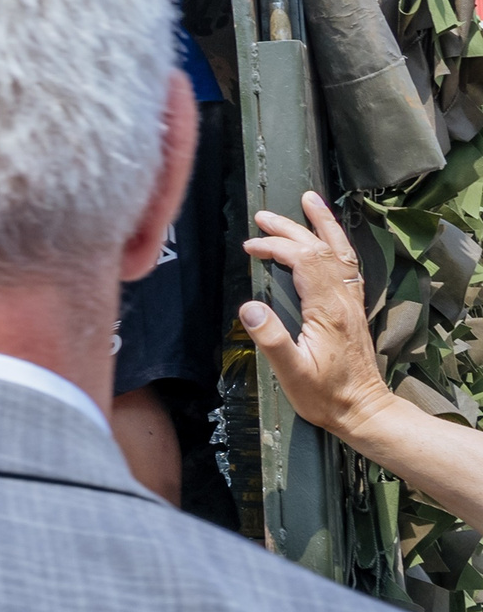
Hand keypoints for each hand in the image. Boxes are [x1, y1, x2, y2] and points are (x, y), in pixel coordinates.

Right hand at [238, 191, 390, 436]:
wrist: (364, 410)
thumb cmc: (325, 395)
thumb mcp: (291, 372)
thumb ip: (271, 338)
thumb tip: (248, 306)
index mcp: (327, 310)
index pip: (304, 261)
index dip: (276, 247)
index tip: (251, 248)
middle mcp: (343, 300)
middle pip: (321, 249)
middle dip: (292, 228)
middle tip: (264, 216)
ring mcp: (352, 303)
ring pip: (341, 252)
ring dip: (324, 225)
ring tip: (310, 201)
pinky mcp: (353, 309)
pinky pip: (347, 265)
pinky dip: (336, 244)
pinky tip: (328, 239)